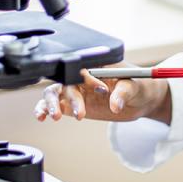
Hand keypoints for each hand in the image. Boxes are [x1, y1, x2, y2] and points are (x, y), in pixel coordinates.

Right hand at [34, 66, 170, 124]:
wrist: (140, 100)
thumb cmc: (138, 85)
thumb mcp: (134, 85)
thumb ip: (123, 93)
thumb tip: (115, 104)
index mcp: (95, 64)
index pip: (84, 68)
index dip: (88, 79)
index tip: (102, 91)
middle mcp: (82, 75)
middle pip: (65, 81)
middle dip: (69, 96)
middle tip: (80, 113)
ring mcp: (77, 90)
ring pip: (55, 92)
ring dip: (51, 103)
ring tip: (54, 116)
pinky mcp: (74, 104)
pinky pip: (56, 105)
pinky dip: (45, 109)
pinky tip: (42, 117)